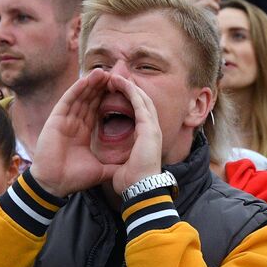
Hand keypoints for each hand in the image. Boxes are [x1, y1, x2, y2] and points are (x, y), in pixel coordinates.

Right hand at [30, 69, 116, 197]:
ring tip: (102, 72)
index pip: (97, 111)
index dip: (107, 99)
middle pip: (89, 100)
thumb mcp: (100, 169)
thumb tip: (129, 168)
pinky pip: (67, 101)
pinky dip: (76, 89)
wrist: (55, 186)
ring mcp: (64, 121)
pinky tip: (86, 80)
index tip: (119, 89)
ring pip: (79, 97)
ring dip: (90, 84)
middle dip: (100, 87)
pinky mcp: (55, 120)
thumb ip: (113, 165)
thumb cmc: (74, 179)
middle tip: (113, 74)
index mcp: (84, 132)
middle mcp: (74, 124)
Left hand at [108, 73, 162, 195]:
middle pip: (142, 102)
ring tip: (115, 77)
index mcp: (147, 139)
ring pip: (141, 98)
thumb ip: (121, 158)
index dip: (128, 102)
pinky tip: (119, 81)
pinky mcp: (148, 126)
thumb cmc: (132, 182)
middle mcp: (153, 130)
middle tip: (114, 80)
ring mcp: (153, 127)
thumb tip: (113, 162)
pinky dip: (129, 90)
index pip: (139, 114)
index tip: (114, 95)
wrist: (141, 190)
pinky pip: (139, 101)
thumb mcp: (125, 165)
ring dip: (128, 85)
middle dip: (129, 89)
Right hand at [183, 0, 219, 14]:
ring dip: (216, 5)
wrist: (179, 29)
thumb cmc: (186, 15)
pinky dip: (214, 12)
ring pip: (209, 2)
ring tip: (217, 9)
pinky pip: (210, 12)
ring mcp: (192, 8)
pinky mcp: (197, 16)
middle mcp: (188, 0)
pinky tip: (215, 14)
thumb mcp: (188, 5)